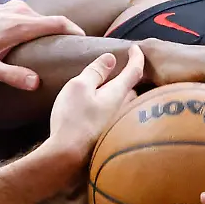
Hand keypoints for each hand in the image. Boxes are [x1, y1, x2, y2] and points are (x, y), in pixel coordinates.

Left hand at [0, 0, 84, 91]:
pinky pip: (32, 16)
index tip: (88, 43)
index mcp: (21, 24)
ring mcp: (14, 7)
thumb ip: (11, 76)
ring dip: (53, 31)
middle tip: (77, 52)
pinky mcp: (8, 8)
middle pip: (54, 20)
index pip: (59, 23)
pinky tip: (39, 42)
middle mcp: (20, 11)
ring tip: (60, 49)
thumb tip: (36, 82)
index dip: (77, 31)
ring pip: (42, 18)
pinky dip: (40, 27)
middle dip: (68, 34)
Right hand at [47, 45, 143, 160]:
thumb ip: (95, 71)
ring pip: (124, 104)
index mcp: (118, 93)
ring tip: (108, 88)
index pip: (135, 70)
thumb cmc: (73, 118)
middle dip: (128, 78)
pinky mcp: (108, 136)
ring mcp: (117, 125)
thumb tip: (110, 58)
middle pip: (131, 89)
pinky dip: (110, 108)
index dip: (137, 56)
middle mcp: (123, 109)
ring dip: (120, 94)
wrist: (67, 155)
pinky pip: (114, 116)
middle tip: (121, 69)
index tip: (135, 48)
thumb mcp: (79, 87)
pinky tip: (98, 110)